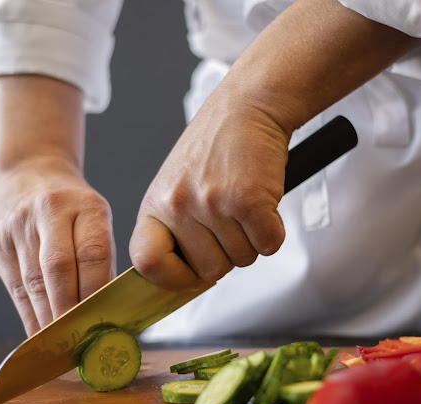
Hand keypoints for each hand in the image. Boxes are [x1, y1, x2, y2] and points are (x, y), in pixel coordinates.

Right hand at [0, 157, 115, 335]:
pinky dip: (28, 315)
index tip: (103, 323)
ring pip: (33, 281)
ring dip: (47, 319)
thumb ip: (100, 258)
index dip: (96, 292)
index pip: (93, 253)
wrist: (29, 171)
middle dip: (69, 311)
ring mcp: (20, 226)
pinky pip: (15, 287)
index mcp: (86, 206)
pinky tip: (39, 336)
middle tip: (80, 342)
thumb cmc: (73, 207)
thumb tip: (107, 312)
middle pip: (58, 269)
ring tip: (60, 346)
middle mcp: (50, 211)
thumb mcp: (95, 217)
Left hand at [129, 85, 290, 290]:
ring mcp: (212, 203)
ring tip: (245, 204)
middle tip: (231, 221)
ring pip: (242, 260)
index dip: (172, 278)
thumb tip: (185, 280)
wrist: (248, 105)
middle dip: (227, 254)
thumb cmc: (215, 147)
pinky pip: (268, 245)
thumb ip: (176, 229)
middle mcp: (178, 205)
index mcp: (155, 205)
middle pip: (209, 271)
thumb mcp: (177, 186)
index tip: (189, 274)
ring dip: (252, 239)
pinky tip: (264, 203)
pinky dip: (274, 231)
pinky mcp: (248, 199)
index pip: (147, 263)